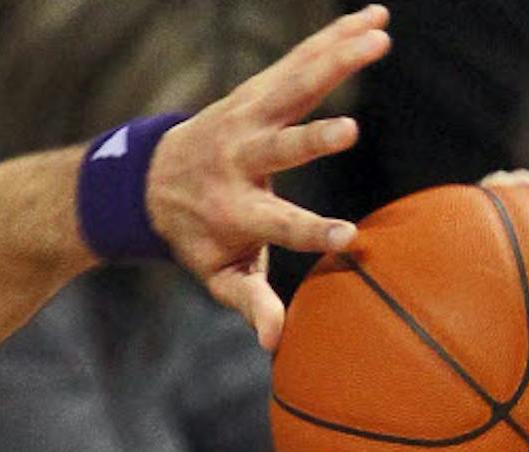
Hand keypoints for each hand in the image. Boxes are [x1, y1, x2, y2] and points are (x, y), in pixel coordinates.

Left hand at [147, 5, 392, 347]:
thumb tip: (274, 343)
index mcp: (236, 210)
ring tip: (380, 37)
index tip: (349, 239)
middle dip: (314, 142)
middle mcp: (240, 158)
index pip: (278, 225)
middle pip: (282, 147)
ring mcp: (247, 117)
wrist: (148, 181)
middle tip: (351, 132)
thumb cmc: (197, 237)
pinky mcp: (256, 90)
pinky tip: (374, 19)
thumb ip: (248, 304)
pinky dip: (335, 37)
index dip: (311, 233)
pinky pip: (300, 60)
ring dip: (337, 60)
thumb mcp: (217, 276)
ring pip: (295, 85)